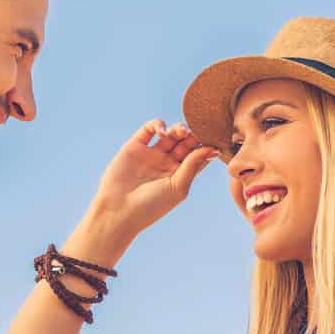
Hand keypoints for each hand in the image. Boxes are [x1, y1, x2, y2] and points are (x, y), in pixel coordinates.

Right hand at [87, 121, 221, 240]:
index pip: (197, 156)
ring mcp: (151, 154)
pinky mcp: (135, 146)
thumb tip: (211, 148)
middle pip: (186, 142)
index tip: (215, 140)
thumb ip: (193, 165)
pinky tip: (162, 132)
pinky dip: (158, 124)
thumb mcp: (178, 187)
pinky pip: (149, 128)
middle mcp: (166, 164)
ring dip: (179, 128)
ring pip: (170, 134)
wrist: (119, 209)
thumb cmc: (151, 205)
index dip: (206, 146)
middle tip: (198, 131)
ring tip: (182, 132)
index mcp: (180, 175)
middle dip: (194, 135)